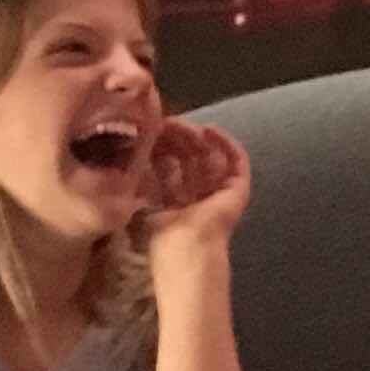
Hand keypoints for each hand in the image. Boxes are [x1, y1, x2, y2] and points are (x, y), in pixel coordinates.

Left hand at [137, 120, 251, 258]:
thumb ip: (140, 183)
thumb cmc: (162, 232)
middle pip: (190, 160)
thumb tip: (130, 159)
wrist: (187, 246)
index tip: (150, 134)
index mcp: (174, 204)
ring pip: (211, 157)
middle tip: (167, 125)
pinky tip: (210, 129)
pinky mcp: (238, 189)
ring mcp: (220, 193)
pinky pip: (237, 161)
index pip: (169, 169)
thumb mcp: (142, 202)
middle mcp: (198, 197)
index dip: (160, 150)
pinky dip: (225, 144)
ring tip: (187, 125)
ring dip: (199, 139)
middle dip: (178, 142)